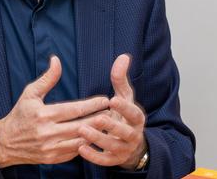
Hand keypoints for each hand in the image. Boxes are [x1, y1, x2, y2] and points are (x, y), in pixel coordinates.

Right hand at [0, 56, 109, 167]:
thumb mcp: (30, 93)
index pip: (74, 110)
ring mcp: (50, 148)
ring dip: (95, 133)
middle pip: (81, 126)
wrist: (5, 143)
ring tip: (108, 124)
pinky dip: (86, 145)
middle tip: (113, 112)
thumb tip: (57, 60)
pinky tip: (95, 137)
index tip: (105, 99)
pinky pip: (74, 153)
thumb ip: (47, 78)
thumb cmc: (19, 114)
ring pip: (80, 141)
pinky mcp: (52, 159)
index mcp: (43, 115)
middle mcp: (47, 133)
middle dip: (99, 118)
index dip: (92, 105)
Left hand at [78, 54, 146, 168]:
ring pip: (112, 146)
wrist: (130, 144)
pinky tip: (80, 148)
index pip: (133, 113)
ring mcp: (124, 149)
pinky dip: (93, 155)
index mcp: (137, 118)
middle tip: (97, 118)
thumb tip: (123, 56)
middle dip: (111, 126)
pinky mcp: (114, 160)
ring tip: (82, 130)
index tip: (113, 100)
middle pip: (124, 132)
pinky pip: (104, 160)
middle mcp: (133, 135)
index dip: (124, 107)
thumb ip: (121, 78)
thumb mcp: (125, 96)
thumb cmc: (124, 114)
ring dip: (98, 139)